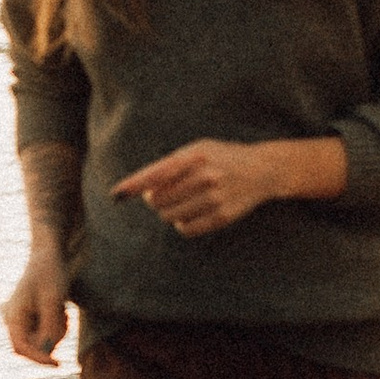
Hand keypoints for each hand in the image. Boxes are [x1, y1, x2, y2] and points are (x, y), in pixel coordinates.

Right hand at [3, 244, 71, 363]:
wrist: (48, 255)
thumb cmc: (49, 274)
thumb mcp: (53, 300)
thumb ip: (50, 326)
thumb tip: (48, 349)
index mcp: (12, 315)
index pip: (22, 347)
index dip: (39, 358)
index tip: (58, 364)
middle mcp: (11, 320)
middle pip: (31, 346)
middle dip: (51, 339)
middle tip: (64, 318)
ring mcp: (19, 319)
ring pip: (40, 341)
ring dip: (56, 332)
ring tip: (62, 311)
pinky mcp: (28, 318)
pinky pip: (43, 333)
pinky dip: (55, 327)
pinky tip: (60, 311)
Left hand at [113, 136, 314, 237]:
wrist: (262, 169)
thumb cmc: (222, 157)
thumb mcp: (198, 149)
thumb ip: (170, 165)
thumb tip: (142, 191)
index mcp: (194, 156)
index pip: (156, 174)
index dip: (133, 186)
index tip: (117, 195)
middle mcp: (204, 177)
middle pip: (158, 200)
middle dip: (155, 200)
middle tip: (165, 195)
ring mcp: (214, 198)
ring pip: (170, 216)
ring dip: (168, 213)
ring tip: (180, 203)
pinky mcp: (222, 216)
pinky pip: (186, 229)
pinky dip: (181, 224)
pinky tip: (189, 214)